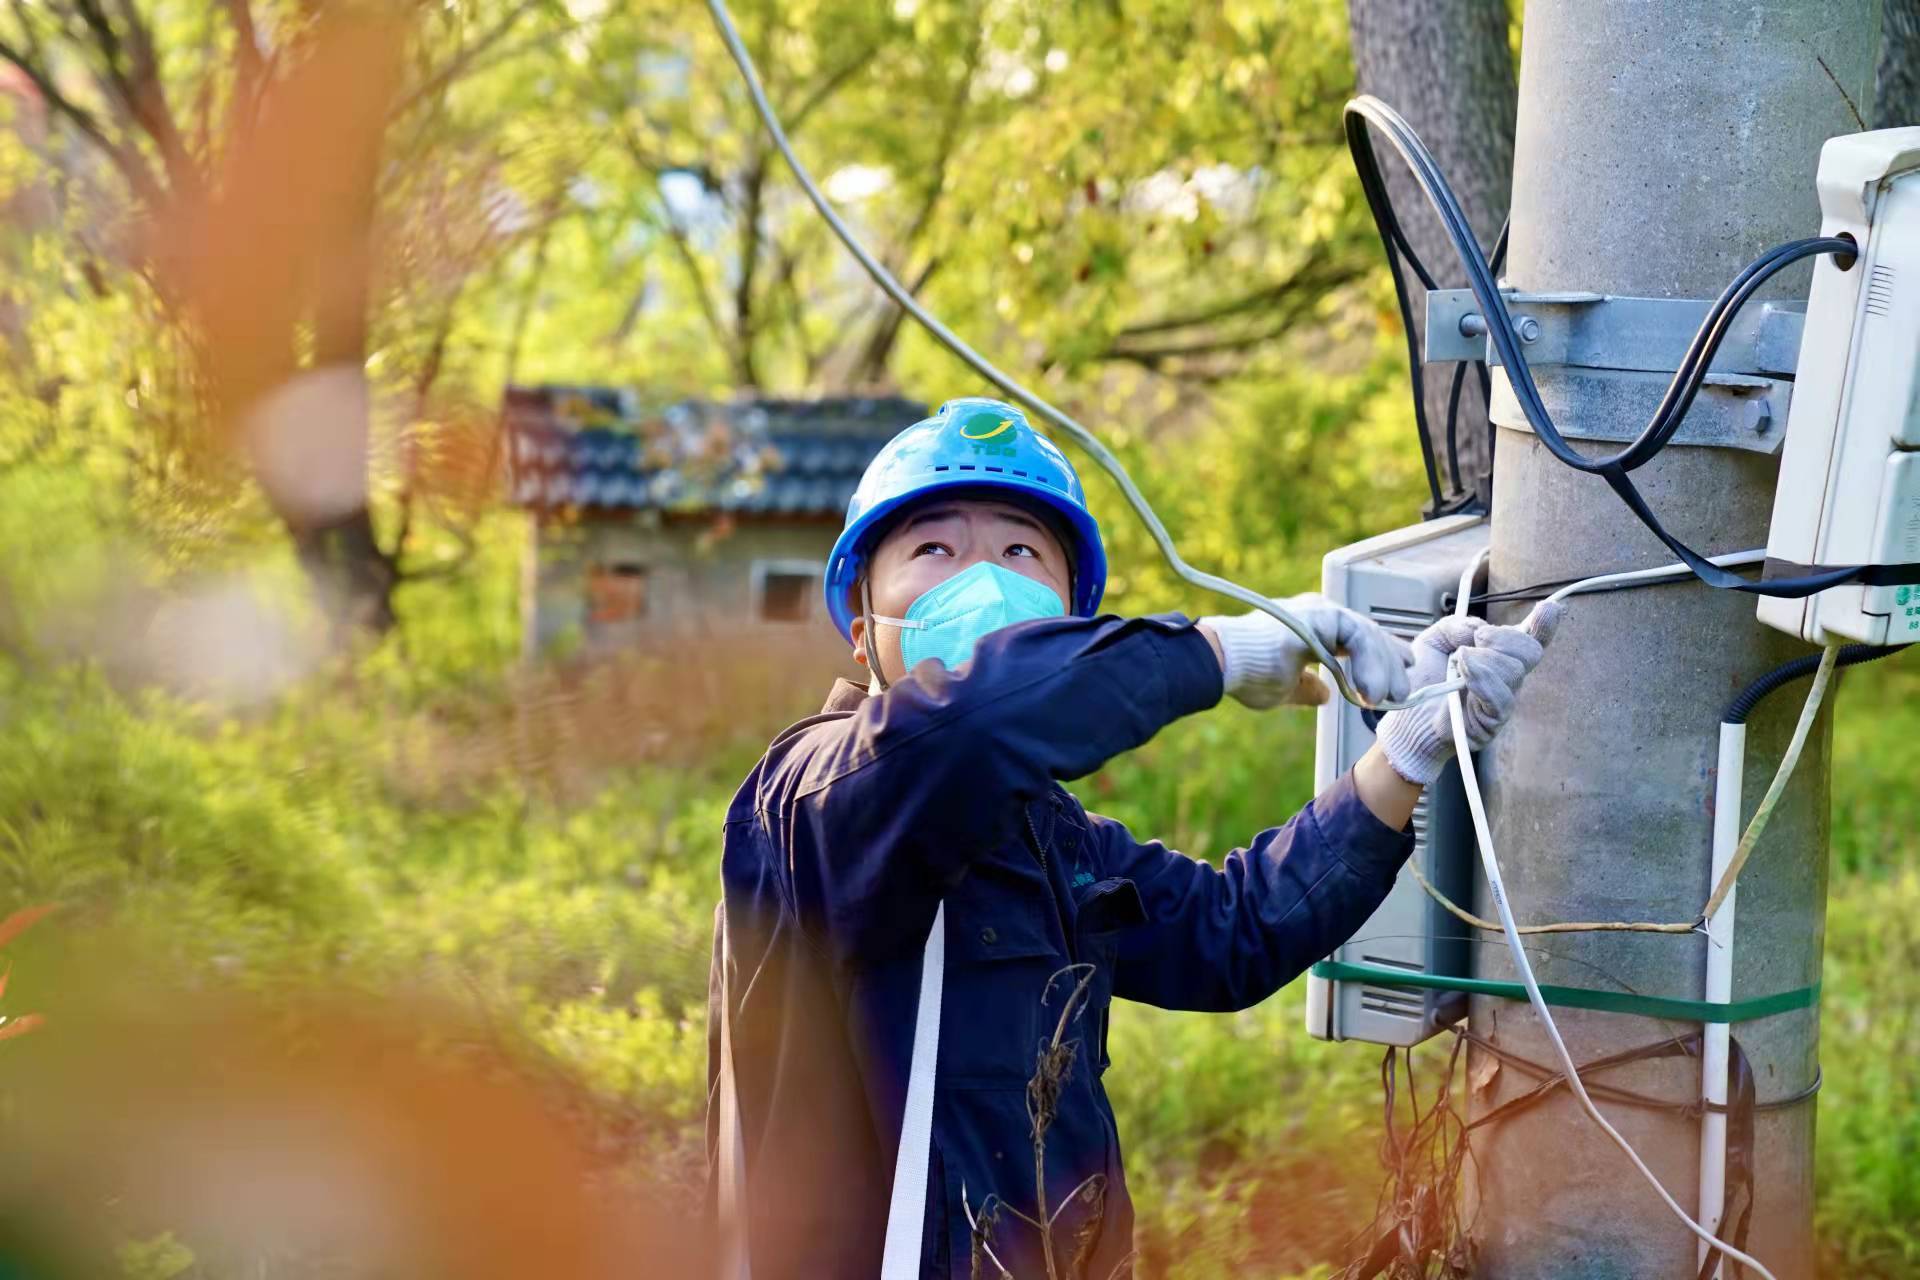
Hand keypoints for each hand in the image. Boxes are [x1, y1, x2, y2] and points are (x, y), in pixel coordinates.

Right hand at [1199, 593, 1411, 709]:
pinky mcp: (1319, 615)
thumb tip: (1324, 695)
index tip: (1399, 678)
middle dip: (1390, 665)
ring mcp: (1319, 610)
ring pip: (1367, 634)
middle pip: (1368, 634)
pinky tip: (1370, 687)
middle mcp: (1319, 613)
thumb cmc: (1245, 673)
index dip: (1381, 658)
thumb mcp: (1285, 688)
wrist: (1222, 663)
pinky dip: (1369, 663)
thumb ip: (1307, 688)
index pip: (1357, 639)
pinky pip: (1357, 636)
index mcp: (1311, 627)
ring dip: (1382, 668)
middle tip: (1402, 692)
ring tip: (1386, 697)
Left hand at [1373, 603, 1563, 785]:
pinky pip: (1501, 697)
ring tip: (1458, 661)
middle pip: (1530, 651)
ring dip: (1484, 659)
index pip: (1531, 639)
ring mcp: (1503, 700)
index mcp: (1499, 655)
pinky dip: (1482, 678)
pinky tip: (1463, 672)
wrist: (1407, 715)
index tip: (1549, 608)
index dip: (1545, 624)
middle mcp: (1507, 677)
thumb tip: (1480, 629)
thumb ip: (1457, 626)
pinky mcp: (1493, 722)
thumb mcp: (1434, 641)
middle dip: (1504, 638)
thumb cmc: (1424, 680)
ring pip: (1514, 671)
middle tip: (1476, 640)